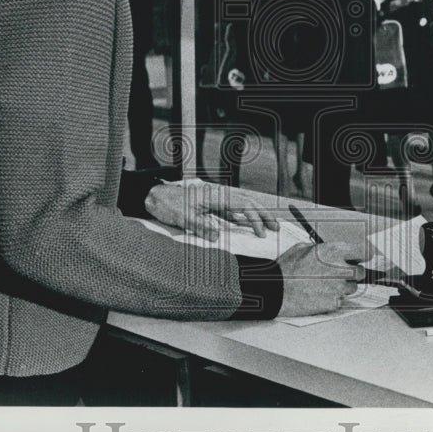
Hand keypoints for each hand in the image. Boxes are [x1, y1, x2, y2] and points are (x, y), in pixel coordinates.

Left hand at [144, 181, 279, 241]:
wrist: (156, 196)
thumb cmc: (168, 205)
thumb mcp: (184, 218)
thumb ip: (202, 226)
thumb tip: (217, 236)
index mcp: (215, 196)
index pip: (242, 206)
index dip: (255, 219)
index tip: (261, 233)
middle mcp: (218, 195)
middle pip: (247, 202)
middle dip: (263, 214)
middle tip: (276, 228)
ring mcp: (215, 199)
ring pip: (241, 205)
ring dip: (255, 215)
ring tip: (267, 226)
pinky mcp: (211, 204)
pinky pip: (231, 209)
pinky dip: (242, 216)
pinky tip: (246, 224)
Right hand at [277, 242, 365, 316]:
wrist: (277, 290)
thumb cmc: (287, 269)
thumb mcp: (303, 248)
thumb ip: (323, 249)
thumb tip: (331, 251)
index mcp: (334, 251)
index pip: (364, 252)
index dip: (362, 255)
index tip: (361, 258)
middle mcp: (341, 269)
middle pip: (361, 272)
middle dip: (352, 272)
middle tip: (339, 272)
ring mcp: (339, 288)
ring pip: (352, 288)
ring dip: (343, 286)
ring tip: (325, 284)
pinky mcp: (334, 303)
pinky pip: (340, 300)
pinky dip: (333, 298)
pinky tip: (320, 294)